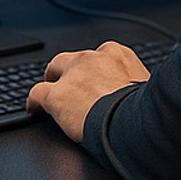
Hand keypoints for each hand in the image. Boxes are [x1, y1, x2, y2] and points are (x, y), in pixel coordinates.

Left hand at [26, 41, 150, 142]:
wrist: (134, 124)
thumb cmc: (145, 111)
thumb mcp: (146, 89)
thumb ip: (135, 85)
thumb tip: (140, 97)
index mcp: (118, 56)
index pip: (100, 57)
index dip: (94, 70)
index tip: (95, 79)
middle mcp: (93, 59)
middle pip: (73, 59)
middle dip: (70, 71)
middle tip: (69, 85)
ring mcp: (73, 75)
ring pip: (55, 71)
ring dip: (54, 83)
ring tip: (51, 95)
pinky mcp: (57, 96)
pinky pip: (37, 94)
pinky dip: (34, 101)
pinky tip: (34, 109)